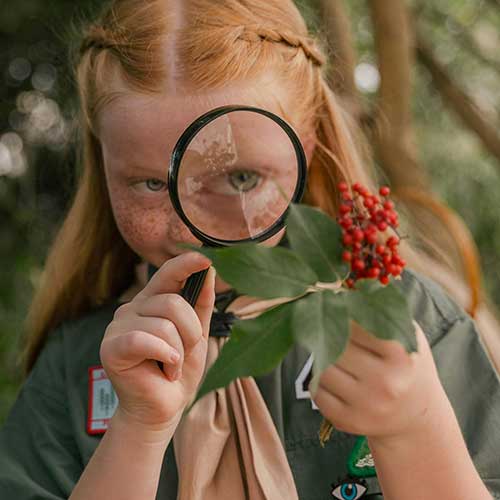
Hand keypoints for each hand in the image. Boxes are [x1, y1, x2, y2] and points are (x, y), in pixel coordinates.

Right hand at [99, 252, 215, 431]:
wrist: (161, 410)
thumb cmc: (178, 371)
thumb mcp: (197, 335)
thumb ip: (201, 304)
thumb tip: (209, 270)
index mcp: (152, 302)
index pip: (168, 274)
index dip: (186, 263)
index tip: (205, 257)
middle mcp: (132, 308)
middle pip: (172, 302)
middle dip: (190, 331)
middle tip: (184, 353)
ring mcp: (118, 326)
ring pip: (164, 323)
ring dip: (179, 351)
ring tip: (172, 365)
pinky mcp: (111, 347)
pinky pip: (145, 340)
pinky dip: (165, 356)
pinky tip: (165, 371)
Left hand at [312, 320, 448, 441]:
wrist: (415, 416)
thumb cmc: (406, 364)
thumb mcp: (406, 333)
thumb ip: (381, 308)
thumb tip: (343, 285)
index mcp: (401, 353)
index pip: (354, 321)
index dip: (344, 314)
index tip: (340, 310)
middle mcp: (386, 382)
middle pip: (335, 344)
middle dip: (331, 335)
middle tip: (335, 333)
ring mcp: (367, 405)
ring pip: (322, 367)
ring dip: (324, 359)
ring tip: (339, 358)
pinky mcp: (348, 422)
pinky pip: (316, 392)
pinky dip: (320, 383)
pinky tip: (337, 381)